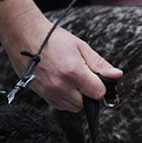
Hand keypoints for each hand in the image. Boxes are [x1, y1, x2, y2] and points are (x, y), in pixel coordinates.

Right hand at [0, 0, 122, 111]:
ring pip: (73, 107)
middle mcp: (62, 85)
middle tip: (82, 78)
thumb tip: (117, 75)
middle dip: (88, 92)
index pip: (98, 93)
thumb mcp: (81, 47)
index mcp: (74, 72)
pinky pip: (60, 106)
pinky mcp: (42, 95)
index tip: (95, 78)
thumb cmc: (53, 39)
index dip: (100, 86)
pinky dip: (65, 99)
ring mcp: (50, 92)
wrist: (24, 35)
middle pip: (86, 103)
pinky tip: (62, 84)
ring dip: (77, 97)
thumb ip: (100, 64)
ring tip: (71, 80)